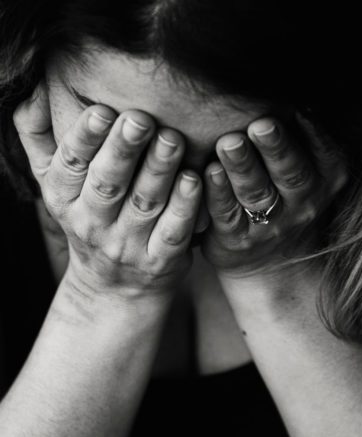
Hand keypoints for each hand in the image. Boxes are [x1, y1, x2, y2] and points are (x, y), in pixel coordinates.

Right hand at [13, 84, 201, 300]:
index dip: (84, 138)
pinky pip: (173, 231)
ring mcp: (127, 244)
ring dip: (159, 170)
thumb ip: (39, 137)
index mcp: (63, 198)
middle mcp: (92, 223)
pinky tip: (195, 180)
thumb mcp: (55, 183)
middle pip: (108, 183)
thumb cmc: (88, 216)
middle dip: (124, 149)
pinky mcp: (160, 260)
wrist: (114, 287)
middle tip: (141, 118)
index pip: (71, 165)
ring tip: (173, 139)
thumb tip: (31, 89)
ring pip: (144, 203)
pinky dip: (184, 206)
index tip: (101, 109)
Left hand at [201, 110, 347, 278]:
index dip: (311, 132)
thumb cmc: (286, 193)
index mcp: (326, 177)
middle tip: (261, 125)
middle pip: (291, 173)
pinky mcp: (238, 239)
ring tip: (229, 143)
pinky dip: (217, 193)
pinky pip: (227, 215)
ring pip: (257, 193)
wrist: (273, 260)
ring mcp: (272, 224)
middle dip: (276, 148)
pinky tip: (207, 172)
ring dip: (242, 167)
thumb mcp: (310, 167)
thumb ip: (301, 133)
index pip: (323, 152)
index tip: (298, 107)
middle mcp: (303, 202)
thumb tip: (280, 78)